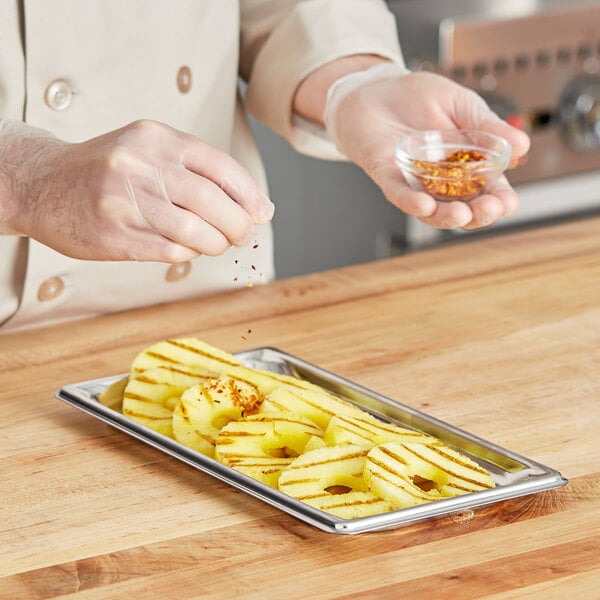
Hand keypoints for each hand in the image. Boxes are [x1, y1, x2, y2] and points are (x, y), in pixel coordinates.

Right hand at [0, 119, 274, 261]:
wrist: (43, 184)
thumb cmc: (108, 170)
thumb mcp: (148, 150)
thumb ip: (196, 171)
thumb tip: (253, 205)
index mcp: (156, 138)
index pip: (219, 166)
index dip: (249, 194)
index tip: (262, 212)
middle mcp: (140, 165)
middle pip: (211, 201)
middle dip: (239, 224)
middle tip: (244, 235)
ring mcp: (124, 200)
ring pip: (193, 231)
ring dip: (217, 243)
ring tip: (218, 244)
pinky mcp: (114, 234)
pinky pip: (169, 250)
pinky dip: (190, 253)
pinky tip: (189, 249)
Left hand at [325, 69, 530, 229]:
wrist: (377, 87)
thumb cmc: (417, 98)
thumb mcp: (461, 105)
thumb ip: (487, 126)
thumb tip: (522, 146)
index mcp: (466, 165)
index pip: (488, 191)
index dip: (499, 202)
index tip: (507, 203)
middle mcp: (440, 180)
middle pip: (463, 210)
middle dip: (478, 216)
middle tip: (488, 209)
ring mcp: (414, 182)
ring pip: (431, 211)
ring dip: (447, 217)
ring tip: (461, 215)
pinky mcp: (387, 176)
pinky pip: (398, 194)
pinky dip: (410, 202)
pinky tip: (423, 205)